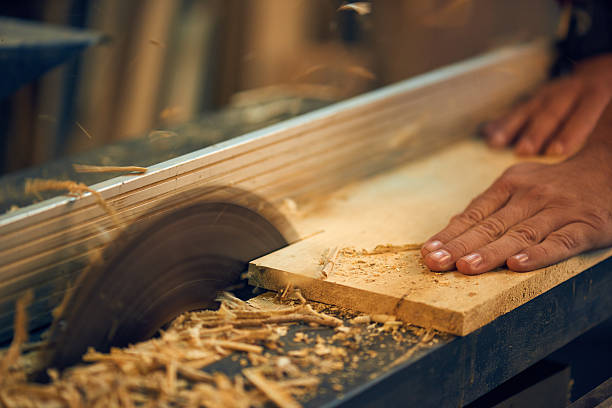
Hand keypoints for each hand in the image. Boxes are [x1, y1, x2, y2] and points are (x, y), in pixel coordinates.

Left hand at [420, 156, 611, 273]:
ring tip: (466, 267)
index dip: (450, 234)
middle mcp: (532, 195)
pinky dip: (538, 255)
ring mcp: (559, 210)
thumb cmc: (553, 185)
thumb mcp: (519, 185)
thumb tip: (452, 227)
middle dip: (460, 246)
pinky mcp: (586, 226)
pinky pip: (560, 242)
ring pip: (521, 234)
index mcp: (510, 184)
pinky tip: (516, 266)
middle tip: (436, 263)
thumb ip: (489, 207)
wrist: (608, 170)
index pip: (474, 214)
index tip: (428, 252)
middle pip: (491, 225)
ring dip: (491, 252)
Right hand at [483, 54, 611, 156]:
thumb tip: (577, 145)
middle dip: (535, 132)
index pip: (583, 113)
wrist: (597, 73)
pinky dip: (499, 121)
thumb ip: (592, 122)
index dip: (570, 132)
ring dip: (509, 128)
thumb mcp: (608, 108)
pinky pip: (514, 110)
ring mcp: (547, 93)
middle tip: (523, 150)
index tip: (556, 151)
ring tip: (495, 143)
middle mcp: (569, 91)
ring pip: (527, 110)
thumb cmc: (605, 100)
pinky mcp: (533, 97)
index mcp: (595, 93)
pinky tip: (486, 132)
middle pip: (550, 112)